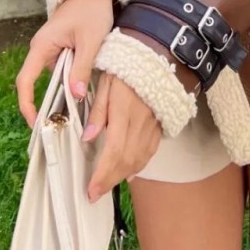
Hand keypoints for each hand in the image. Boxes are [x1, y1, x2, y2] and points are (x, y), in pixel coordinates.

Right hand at [15, 0, 113, 127]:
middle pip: (40, 83)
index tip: (35, 123)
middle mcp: (42, 50)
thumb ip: (83, 67)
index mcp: (42, 46)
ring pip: (55, 79)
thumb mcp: (91, 39)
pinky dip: (72, 83)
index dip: (26, 104)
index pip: (25, 81)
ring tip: (79, 113)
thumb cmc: (91, 9)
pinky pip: (64, 71)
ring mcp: (52, 50)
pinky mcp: (63, 50)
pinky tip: (86, 93)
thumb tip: (75, 96)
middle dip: (50, 104)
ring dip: (65, 93)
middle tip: (65, 125)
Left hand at [81, 73, 160, 200]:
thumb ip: (97, 110)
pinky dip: (138, 165)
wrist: (161, 56)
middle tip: (94, 194)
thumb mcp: (106, 81)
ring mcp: (153, 126)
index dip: (103, 174)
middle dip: (110, 181)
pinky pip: (149, 152)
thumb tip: (87, 138)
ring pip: (139, 159)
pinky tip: (128, 172)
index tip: (91, 190)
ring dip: (122, 176)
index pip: (114, 150)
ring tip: (107, 185)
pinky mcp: (160, 126)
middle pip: (127, 161)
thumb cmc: (127, 66)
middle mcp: (141, 123)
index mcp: (124, 111)